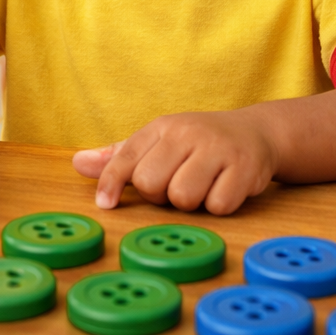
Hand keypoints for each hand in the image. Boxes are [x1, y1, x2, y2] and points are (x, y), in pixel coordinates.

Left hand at [72, 109, 277, 214]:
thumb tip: (77, 163)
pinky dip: (220, 206)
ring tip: (203, 186)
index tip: (105, 205)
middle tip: (178, 184)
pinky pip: (217, 206)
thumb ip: (120, 157)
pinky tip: (226, 189)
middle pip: (150, 183)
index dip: (110, 184)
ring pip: (183, 197)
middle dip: (161, 195)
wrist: (258, 133)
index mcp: (162, 127)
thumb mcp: (160, 142)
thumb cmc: (200, 143)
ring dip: (191, 203)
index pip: (125, 158)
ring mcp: (217, 148)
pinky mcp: (244, 168)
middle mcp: (187, 133)